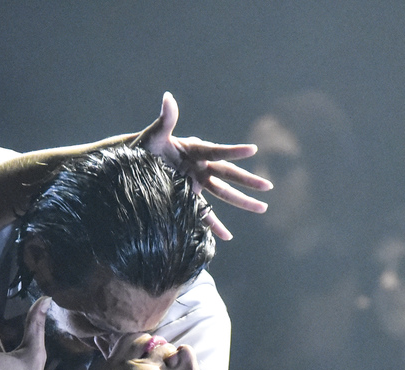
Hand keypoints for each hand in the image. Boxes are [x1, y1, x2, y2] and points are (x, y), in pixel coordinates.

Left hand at [135, 92, 271, 239]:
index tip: (253, 150)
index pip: (216, 151)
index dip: (234, 151)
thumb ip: (165, 120)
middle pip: (228, 176)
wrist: (135, 164)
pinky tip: (227, 237)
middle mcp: (200, 167)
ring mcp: (196, 184)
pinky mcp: (188, 198)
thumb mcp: (154, 135)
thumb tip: (167, 97)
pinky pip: (204, 214)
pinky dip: (214, 225)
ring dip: (242, 202)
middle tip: (269, 187)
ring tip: (263, 208)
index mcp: (194, 150)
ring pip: (223, 195)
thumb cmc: (144, 147)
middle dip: (248, 181)